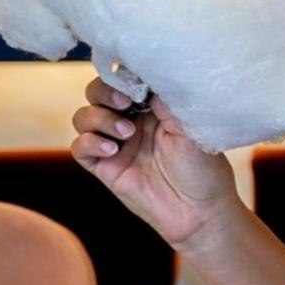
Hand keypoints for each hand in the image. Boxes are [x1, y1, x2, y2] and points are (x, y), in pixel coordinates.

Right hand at [71, 78, 237, 247]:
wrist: (200, 211)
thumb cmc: (204, 166)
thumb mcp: (190, 124)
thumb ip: (165, 97)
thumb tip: (145, 73)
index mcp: (153, 104)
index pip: (125, 77)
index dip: (122, 73)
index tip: (134, 79)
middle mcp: (131, 119)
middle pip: (97, 91)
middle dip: (104, 91)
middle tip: (125, 102)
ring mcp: (116, 142)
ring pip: (83, 116)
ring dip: (99, 118)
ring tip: (126, 132)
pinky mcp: (105, 167)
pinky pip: (80, 147)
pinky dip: (90, 142)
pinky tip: (113, 150)